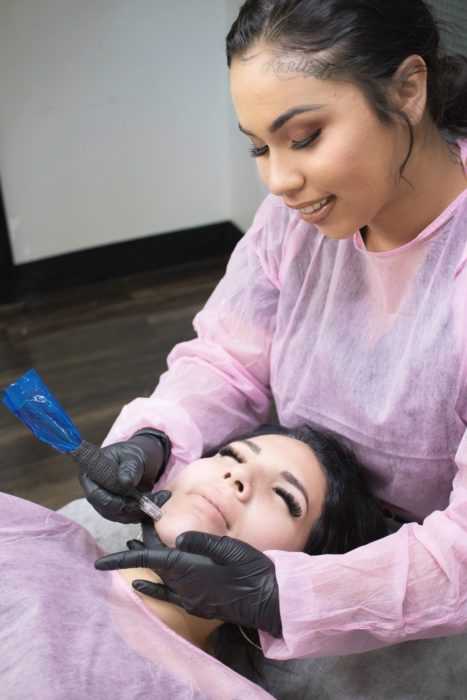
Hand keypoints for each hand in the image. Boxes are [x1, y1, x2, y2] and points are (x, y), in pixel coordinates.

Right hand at [80, 428, 170, 522]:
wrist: (142, 461)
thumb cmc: (134, 454)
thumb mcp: (133, 456)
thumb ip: (129, 468)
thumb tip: (125, 482)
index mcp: (91, 475)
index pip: (95, 495)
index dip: (113, 500)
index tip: (134, 496)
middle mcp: (94, 491)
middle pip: (107, 509)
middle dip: (131, 507)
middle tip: (153, 498)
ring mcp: (105, 502)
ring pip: (119, 516)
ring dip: (140, 511)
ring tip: (160, 497)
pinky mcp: (117, 510)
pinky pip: (128, 517)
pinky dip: (143, 513)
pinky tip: (157, 502)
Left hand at [95, 525, 281, 636]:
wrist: (270, 598)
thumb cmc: (253, 570)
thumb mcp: (229, 548)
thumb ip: (201, 542)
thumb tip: (177, 537)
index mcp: (189, 569)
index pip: (149, 559)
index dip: (123, 557)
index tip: (100, 562)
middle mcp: (184, 586)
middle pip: (154, 562)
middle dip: (144, 541)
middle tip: (146, 516)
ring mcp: (190, 597)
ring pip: (160, 575)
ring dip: (147, 558)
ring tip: (133, 542)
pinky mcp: (198, 603)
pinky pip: (168, 596)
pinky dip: (152, 588)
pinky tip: (141, 585)